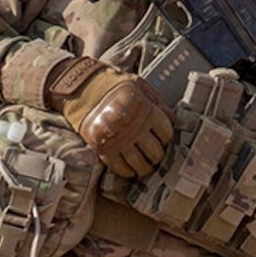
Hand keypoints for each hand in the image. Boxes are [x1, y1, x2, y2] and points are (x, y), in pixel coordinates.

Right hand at [48, 62, 173, 177]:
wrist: (80, 86)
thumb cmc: (113, 84)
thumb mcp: (140, 86)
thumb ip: (159, 103)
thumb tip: (175, 122)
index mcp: (146, 109)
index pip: (166, 133)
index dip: (167, 138)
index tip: (163, 140)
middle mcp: (133, 126)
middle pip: (155, 152)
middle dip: (158, 156)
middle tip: (156, 157)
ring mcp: (117, 138)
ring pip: (139, 164)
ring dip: (144, 168)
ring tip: (145, 167)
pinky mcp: (101, 147)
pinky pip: (119, 167)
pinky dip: (126, 171)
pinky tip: (130, 169)